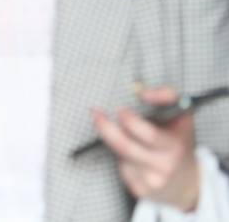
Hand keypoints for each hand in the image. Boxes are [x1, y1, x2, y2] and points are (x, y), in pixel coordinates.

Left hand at [92, 86, 200, 210]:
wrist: (186, 184)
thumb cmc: (179, 142)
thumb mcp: (182, 117)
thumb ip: (167, 96)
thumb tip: (142, 92)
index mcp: (176, 147)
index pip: (150, 135)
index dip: (131, 122)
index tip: (120, 110)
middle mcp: (164, 166)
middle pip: (126, 146)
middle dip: (106, 128)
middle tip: (96, 113)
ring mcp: (151, 180)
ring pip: (120, 155)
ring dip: (114, 141)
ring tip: (116, 131)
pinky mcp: (139, 189)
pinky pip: (120, 167)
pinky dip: (119, 156)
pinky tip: (128, 154)